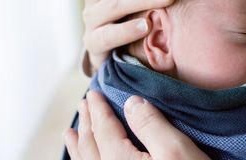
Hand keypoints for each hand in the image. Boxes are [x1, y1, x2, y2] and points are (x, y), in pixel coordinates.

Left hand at [63, 91, 209, 159]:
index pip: (103, 129)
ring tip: (70, 134)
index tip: (93, 94)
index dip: (99, 110)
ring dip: (78, 146)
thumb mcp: (175, 151)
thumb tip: (131, 103)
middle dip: (86, 124)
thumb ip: (151, 125)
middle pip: (90, 146)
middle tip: (82, 105)